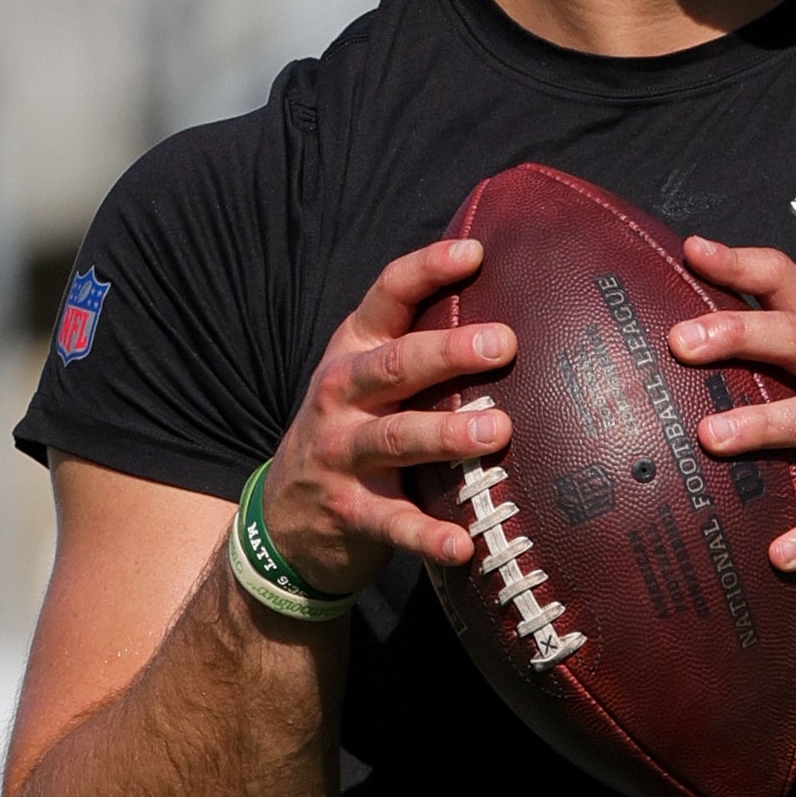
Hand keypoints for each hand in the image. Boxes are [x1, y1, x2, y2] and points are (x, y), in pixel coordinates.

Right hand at [262, 239, 515, 593]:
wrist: (283, 515)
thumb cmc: (354, 427)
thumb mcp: (368, 377)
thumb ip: (419, 345)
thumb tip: (513, 306)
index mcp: (354, 349)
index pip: (387, 295)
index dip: (428, 269)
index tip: (475, 252)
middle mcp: (341, 394)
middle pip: (394, 365)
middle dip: (448, 352)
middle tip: (502, 343)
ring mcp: (341, 453)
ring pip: (395, 438)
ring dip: (446, 435)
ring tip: (498, 432)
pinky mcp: (349, 510)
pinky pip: (393, 522)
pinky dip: (427, 535)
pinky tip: (463, 544)